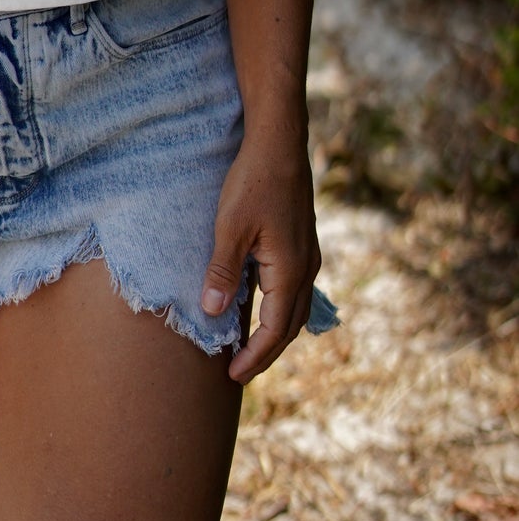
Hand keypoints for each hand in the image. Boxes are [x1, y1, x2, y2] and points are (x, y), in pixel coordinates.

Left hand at [201, 126, 320, 383]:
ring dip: (274, 332)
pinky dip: (278, 309)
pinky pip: (293, 290)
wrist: (279, 143)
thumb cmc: (253, 182)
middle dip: (265, 352)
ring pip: (294, 309)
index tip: (232, 377)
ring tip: (248, 347)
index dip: (254, 357)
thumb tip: (214, 311)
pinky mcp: (301, 243)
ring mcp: (307, 255)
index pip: (275, 332)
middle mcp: (305, 269)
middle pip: (289, 326)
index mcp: (290, 272)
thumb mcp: (230, 227)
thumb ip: (224, 271)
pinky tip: (259, 307)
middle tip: (238, 371)